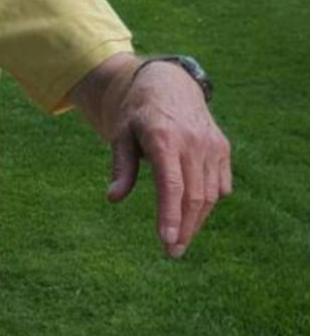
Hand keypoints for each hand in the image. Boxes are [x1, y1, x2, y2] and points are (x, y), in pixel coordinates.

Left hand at [107, 61, 232, 257]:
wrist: (169, 83)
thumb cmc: (139, 113)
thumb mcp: (122, 134)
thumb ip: (121, 166)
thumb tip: (113, 198)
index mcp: (163, 138)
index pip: (171, 184)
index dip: (170, 214)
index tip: (167, 239)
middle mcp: (192, 142)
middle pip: (193, 195)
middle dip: (184, 228)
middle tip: (172, 252)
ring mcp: (211, 145)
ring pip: (209, 194)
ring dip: (196, 220)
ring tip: (180, 239)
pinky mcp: (222, 148)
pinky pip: (220, 185)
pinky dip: (208, 202)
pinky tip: (194, 213)